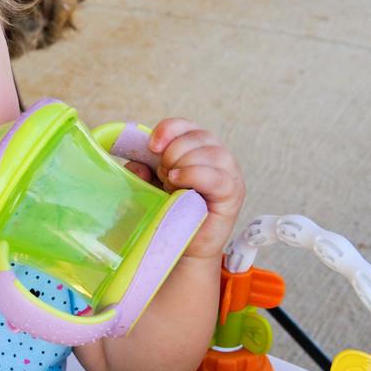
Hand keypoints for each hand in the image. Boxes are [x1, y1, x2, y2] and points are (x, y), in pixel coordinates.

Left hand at [125, 118, 244, 260]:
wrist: (183, 244)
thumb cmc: (169, 211)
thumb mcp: (149, 186)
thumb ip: (141, 172)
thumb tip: (136, 166)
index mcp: (197, 147)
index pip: (186, 125)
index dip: (168, 130)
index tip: (151, 147)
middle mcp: (217, 155)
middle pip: (197, 136)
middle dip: (172, 153)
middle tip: (163, 175)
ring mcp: (229, 173)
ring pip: (210, 152)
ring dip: (184, 164)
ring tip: (171, 184)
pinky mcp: (233, 193)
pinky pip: (217, 176)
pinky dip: (194, 175)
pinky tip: (178, 184)